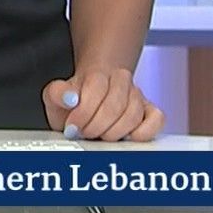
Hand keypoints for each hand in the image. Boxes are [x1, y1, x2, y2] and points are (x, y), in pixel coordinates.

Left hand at [42, 67, 162, 141]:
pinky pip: (156, 120)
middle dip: (96, 126)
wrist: (90, 100)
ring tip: (101, 136)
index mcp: (98, 75)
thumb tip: (70, 98)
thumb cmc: (76, 102)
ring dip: (114, 132)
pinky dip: (143, 132)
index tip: (72, 127)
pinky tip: (127, 137)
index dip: (83, 112)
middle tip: (85, 133)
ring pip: (133, 114)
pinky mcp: (151, 112)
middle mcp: (121, 82)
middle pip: (115, 105)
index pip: (96, 88)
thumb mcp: (56, 97)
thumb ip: (56, 93)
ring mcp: (138, 96)